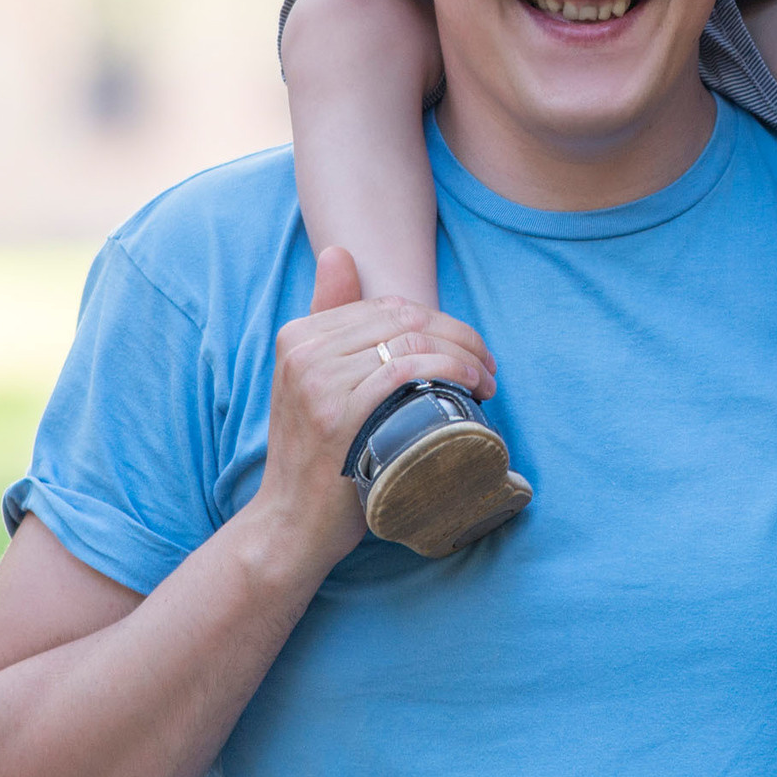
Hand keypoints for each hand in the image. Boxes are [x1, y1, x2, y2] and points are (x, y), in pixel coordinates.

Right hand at [245, 246, 498, 565]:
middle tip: (488, 364)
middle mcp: (302, 350)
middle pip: (403, 319)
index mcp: (297, 334)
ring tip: (486, 379)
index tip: (470, 348)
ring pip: (410, 341)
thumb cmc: (316, 455)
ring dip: (463, 354)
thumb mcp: (311, 382)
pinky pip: (404, 370)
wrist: (289, 523)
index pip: (387, 307)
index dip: (439, 321)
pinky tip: (471, 384)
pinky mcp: (337, 415)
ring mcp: (317, 382)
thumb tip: (339, 253)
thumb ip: (326, 320)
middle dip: (459, 335)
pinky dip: (447, 369)